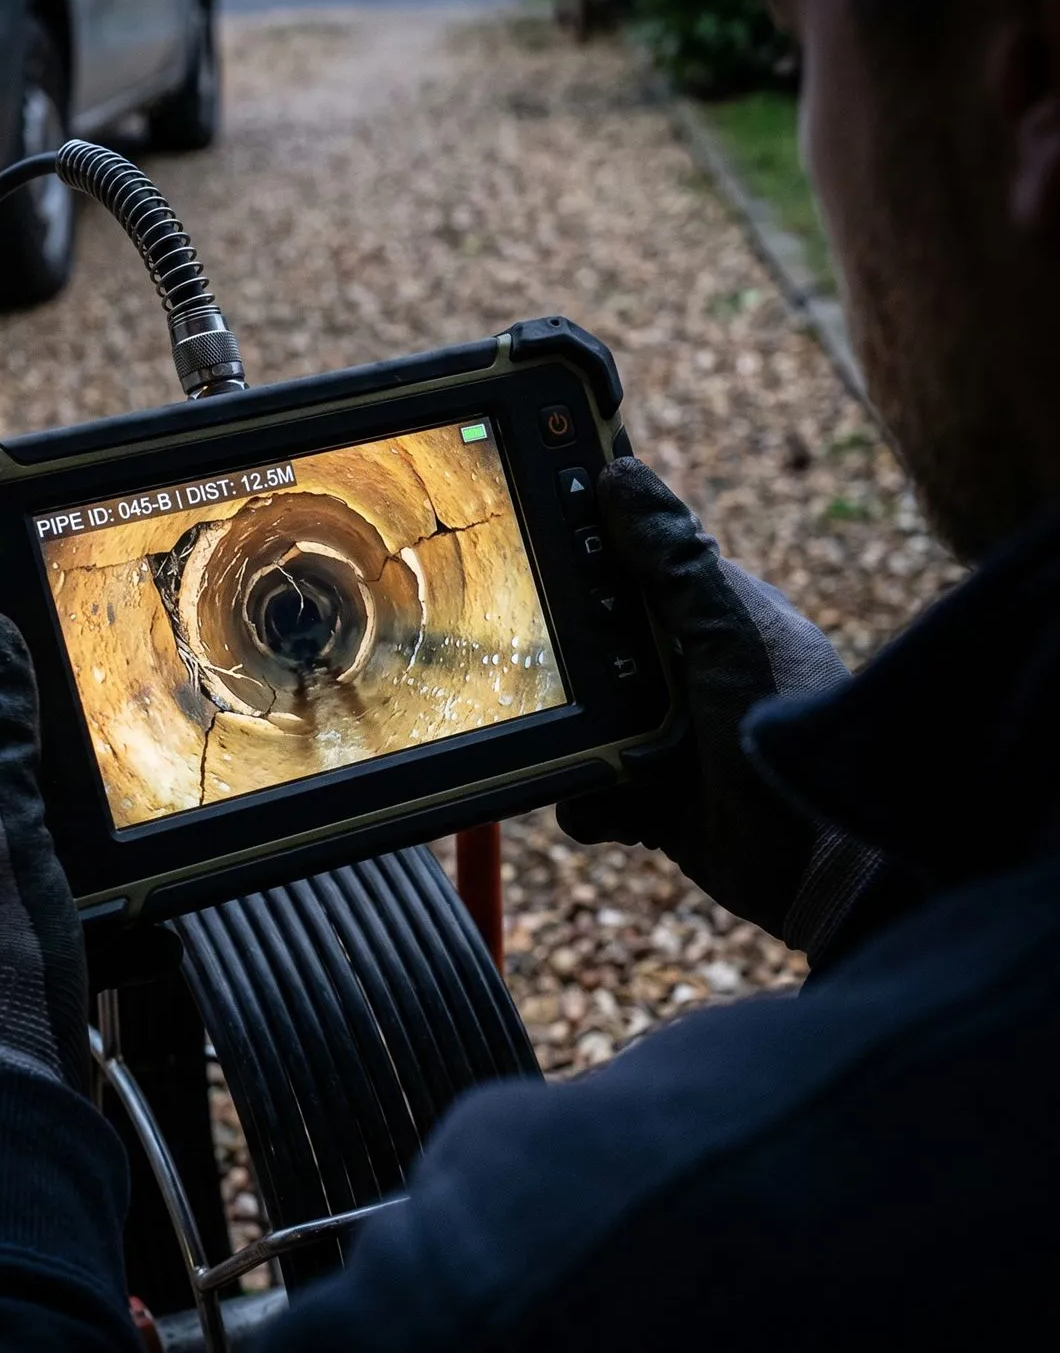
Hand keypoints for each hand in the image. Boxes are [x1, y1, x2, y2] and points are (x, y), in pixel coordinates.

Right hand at [557, 460, 880, 958]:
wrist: (818, 877)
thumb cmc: (785, 745)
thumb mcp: (729, 641)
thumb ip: (675, 566)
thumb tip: (622, 476)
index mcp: (712, 617)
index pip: (634, 560)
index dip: (586, 543)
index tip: (532, 525)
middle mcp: (685, 670)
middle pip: (589, 643)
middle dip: (569, 669)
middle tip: (565, 682)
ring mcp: (665, 735)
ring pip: (578, 718)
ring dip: (583, 750)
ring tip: (623, 766)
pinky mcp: (650, 796)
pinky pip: (585, 786)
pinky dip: (596, 803)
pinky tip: (631, 812)